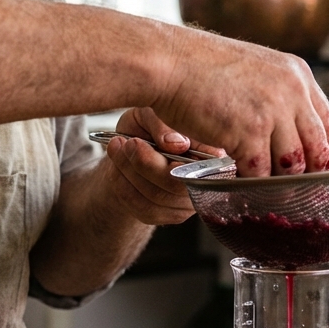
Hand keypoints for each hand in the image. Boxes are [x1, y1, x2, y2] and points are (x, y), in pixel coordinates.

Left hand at [100, 107, 223, 225]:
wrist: (129, 146)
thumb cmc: (148, 126)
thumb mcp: (152, 112)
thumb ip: (164, 125)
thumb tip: (177, 144)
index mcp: (211, 156)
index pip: (205, 167)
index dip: (180, 160)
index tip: (157, 144)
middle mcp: (203, 183)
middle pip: (176, 184)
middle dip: (147, 163)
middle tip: (129, 142)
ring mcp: (183, 204)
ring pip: (154, 195)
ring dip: (129, 170)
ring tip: (117, 146)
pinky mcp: (161, 215)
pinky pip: (139, 205)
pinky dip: (121, 182)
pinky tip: (117, 164)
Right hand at [152, 30, 328, 177]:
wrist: (170, 61)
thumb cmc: (200, 66)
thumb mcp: (254, 69)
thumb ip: (277, 95)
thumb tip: (287, 129)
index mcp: (297, 73)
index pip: (328, 124)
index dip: (324, 154)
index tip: (316, 170)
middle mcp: (292, 90)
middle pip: (316, 149)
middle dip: (308, 175)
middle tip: (295, 192)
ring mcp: (273, 111)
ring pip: (292, 166)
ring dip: (279, 184)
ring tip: (267, 193)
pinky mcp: (249, 132)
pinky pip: (260, 173)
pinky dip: (251, 184)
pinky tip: (240, 184)